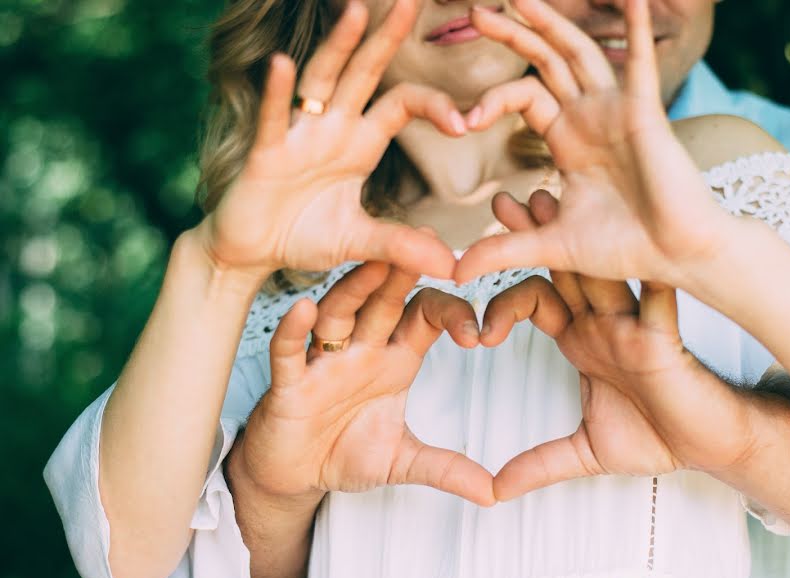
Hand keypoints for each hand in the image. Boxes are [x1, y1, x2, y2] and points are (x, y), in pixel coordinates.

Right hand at [197, 0, 464, 280]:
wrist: (250, 253)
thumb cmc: (302, 235)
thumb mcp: (359, 242)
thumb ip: (401, 246)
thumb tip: (450, 265)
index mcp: (359, 142)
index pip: (402, 104)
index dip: (434, 106)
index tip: (465, 124)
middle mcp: (332, 128)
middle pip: (365, 73)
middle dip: (388, 36)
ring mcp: (298, 136)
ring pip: (321, 81)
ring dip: (338, 47)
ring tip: (358, 10)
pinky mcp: (267, 154)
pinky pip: (275, 119)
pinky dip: (278, 93)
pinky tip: (282, 65)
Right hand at [237, 261, 494, 506]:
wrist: (291, 475)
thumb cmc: (343, 453)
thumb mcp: (401, 461)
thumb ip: (446, 469)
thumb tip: (493, 493)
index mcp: (394, 358)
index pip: (426, 315)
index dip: (452, 314)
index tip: (478, 334)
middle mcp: (361, 348)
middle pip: (384, 299)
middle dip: (404, 273)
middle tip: (429, 243)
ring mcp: (323, 360)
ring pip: (339, 312)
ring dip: (356, 287)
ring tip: (375, 261)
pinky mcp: (289, 382)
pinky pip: (289, 350)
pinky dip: (294, 329)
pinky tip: (303, 308)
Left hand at [456, 0, 734, 284]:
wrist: (675, 256)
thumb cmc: (624, 248)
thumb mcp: (550, 246)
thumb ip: (503, 250)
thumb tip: (456, 273)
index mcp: (568, 139)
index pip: (523, 97)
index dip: (490, 101)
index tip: (463, 122)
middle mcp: (591, 117)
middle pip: (545, 62)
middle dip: (513, 35)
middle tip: (477, 12)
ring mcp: (618, 110)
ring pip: (579, 53)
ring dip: (551, 22)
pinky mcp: (645, 112)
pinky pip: (641, 62)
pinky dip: (637, 28)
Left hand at [480, 193, 757, 500]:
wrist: (710, 445)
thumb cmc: (656, 437)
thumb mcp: (584, 452)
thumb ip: (538, 464)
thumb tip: (494, 492)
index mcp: (582, 340)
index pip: (535, 301)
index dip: (502, 302)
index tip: (477, 335)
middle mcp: (604, 323)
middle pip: (562, 269)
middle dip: (532, 236)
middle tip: (501, 202)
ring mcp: (634, 324)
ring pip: (598, 271)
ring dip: (574, 237)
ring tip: (547, 199)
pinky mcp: (664, 338)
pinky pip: (655, 300)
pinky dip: (643, 277)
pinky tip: (628, 246)